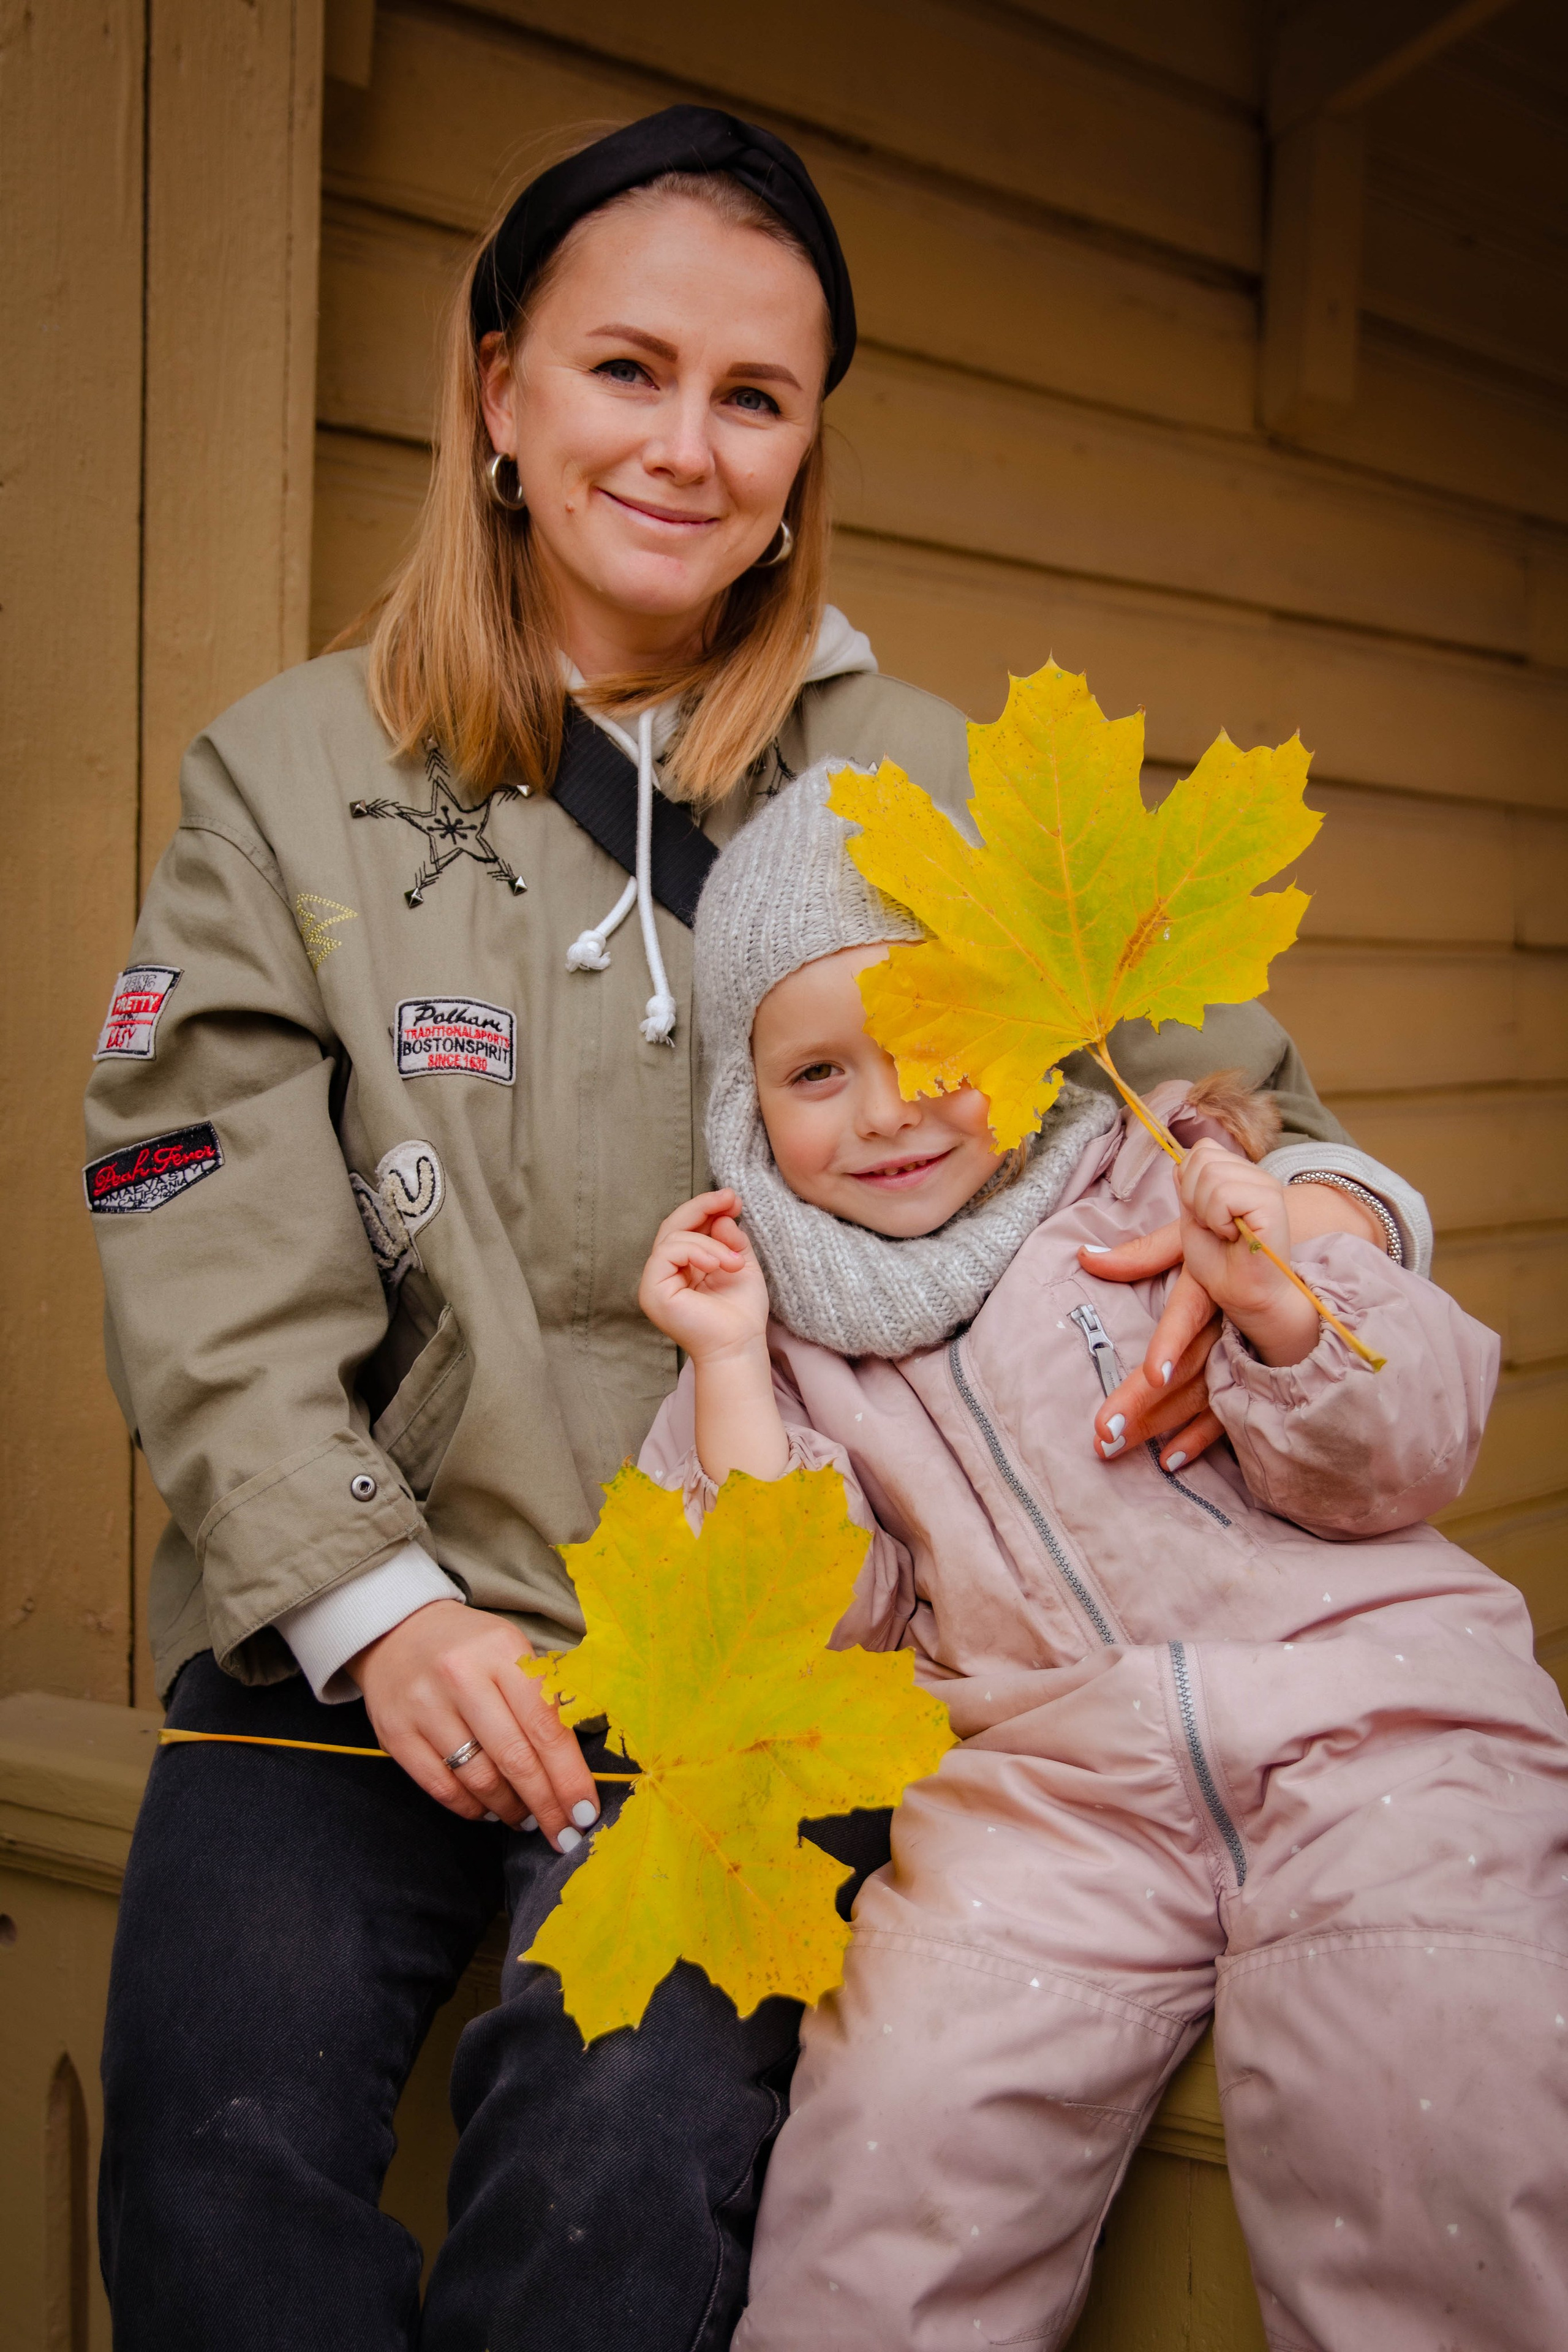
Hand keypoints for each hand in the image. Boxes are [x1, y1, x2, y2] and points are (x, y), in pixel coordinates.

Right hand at [351, 1599, 600, 1848]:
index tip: (586, 1813)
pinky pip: (441, 1787)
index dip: (569, 1777)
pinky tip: (488, 1810)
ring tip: (526, 1818)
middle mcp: (461, 1677)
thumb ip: (542, 1700)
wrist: (397, 1628)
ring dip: (509, 1808)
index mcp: (501, 1651)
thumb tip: (572, 1770)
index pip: (545, 1726)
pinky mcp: (396, 1733)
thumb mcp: (513, 1652)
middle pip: (515, 1759)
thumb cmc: (471, 1648)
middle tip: (564, 1834)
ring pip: (479, 1779)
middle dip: (546, 1805)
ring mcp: (424, 1707)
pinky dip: (471, 1808)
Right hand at [639, 1190, 770, 1362]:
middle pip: (673, 1226)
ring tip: (735, 1263)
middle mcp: (665, 1273)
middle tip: (730, 1198)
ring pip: (673, 1238)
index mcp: (683, 1267)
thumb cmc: (742, 1313)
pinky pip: (667, 1253)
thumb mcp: (741, 1264)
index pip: (686, 1228)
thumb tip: (721, 1216)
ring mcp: (655, 1283)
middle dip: (703, 1207)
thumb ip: (730, 1239)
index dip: (706, 1208)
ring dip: (710, 1243)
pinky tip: (718, 1263)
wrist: (739, 1347)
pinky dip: (696, 1251)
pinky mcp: (652, 1291)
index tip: (733, 1198)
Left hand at [1081, 1177, 1384, 1465]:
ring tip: (1116, 1448)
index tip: (1152, 1375)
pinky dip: (1199, 1438)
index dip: (1172, 1344)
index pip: (1189, 1315)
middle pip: (1187, 1369)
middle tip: (1104, 1434)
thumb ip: (1143, 1252)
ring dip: (1160, 1427)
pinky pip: (1226, 1410)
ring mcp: (1244, 1353)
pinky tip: (1170, 1461)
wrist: (1303, 1245)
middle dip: (1144, 1404)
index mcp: (1214, 1284)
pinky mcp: (1252, 1372)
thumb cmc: (1234, 1239)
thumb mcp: (1190, 1235)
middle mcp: (1231, 1323)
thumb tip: (1086, 1256)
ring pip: (1201, 1396)